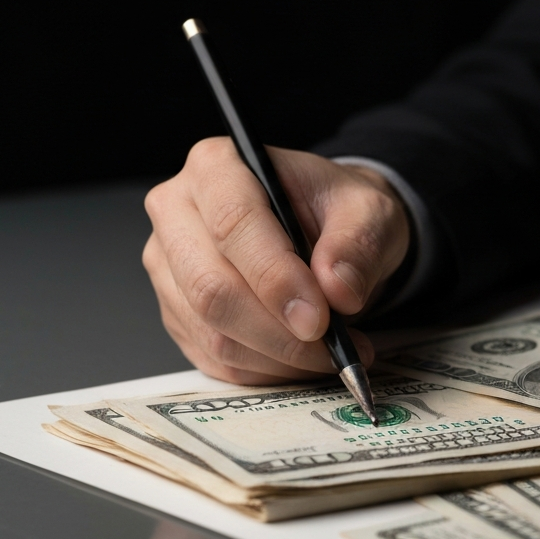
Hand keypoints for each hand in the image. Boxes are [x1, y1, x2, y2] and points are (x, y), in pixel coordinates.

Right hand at [143, 138, 410, 383]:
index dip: (275, 278)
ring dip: (278, 357)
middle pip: (211, 288)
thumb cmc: (338, 211)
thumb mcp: (369, 212)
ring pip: (212, 332)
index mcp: (217, 167)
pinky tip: (304, 361)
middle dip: (277, 332)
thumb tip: (338, 291)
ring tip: (334, 353)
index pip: (232, 225)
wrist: (328, 231)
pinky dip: (266, 370)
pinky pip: (215, 359)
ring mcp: (170, 267)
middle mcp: (178, 213)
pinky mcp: (179, 313)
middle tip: (333, 348)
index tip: (320, 318)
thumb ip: (356, 245)